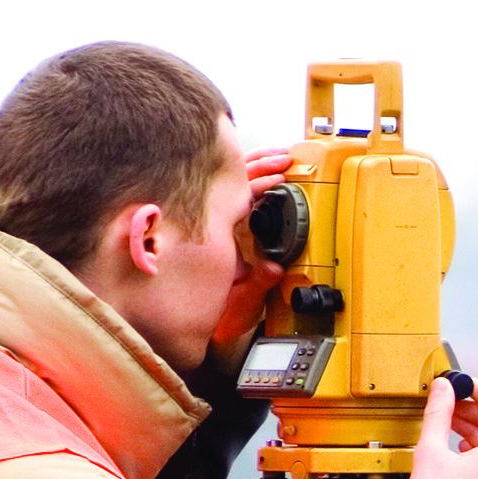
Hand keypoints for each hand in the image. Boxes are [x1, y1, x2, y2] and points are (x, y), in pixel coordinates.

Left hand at [214, 150, 298, 361]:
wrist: (193, 322)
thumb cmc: (212, 310)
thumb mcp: (240, 301)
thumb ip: (256, 284)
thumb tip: (272, 268)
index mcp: (217, 235)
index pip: (240, 196)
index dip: (262, 182)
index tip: (281, 174)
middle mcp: (210, 223)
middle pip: (234, 181)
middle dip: (260, 164)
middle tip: (285, 156)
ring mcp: (210, 221)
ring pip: (227, 181)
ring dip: (252, 165)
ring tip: (276, 156)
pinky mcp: (215, 226)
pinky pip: (226, 191)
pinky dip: (245, 177)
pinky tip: (260, 170)